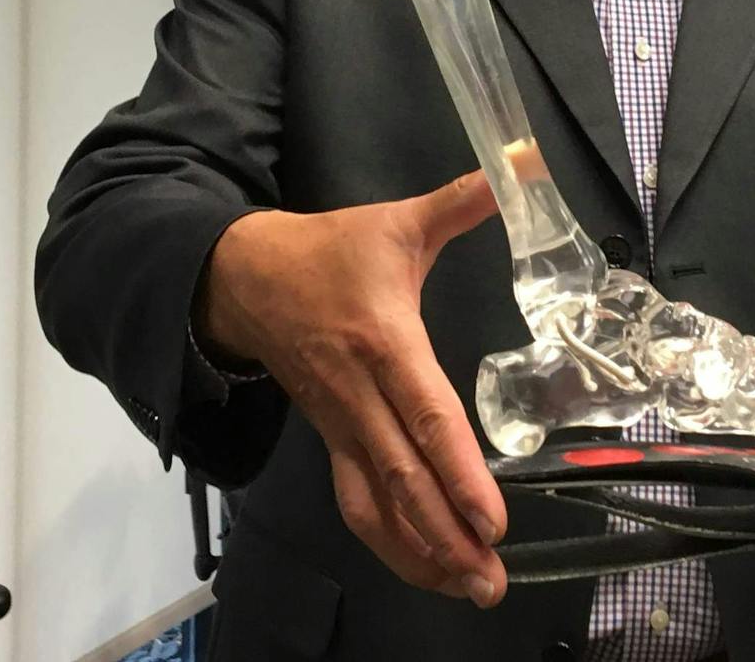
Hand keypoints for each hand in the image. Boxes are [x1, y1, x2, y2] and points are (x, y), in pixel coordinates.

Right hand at [197, 171, 506, 606]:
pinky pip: (357, 500)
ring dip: (420, 551)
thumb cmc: (326, 251)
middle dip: (447, 535)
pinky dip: (391, 539)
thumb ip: (458, 203)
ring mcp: (339, 425)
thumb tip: (514, 167)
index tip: (492, 519)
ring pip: (377, 503)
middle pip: (402, 479)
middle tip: (490, 578)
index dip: (458, 473)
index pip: (426, 418)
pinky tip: (425, 563)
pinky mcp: (328, 438)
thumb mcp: (394, 221)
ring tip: (468, 587)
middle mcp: (360, 396)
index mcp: (383, 343)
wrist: (240, 278)